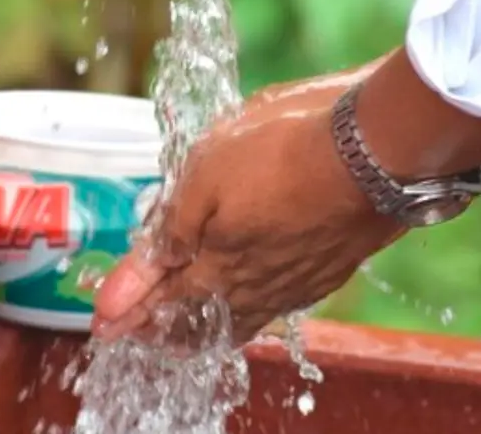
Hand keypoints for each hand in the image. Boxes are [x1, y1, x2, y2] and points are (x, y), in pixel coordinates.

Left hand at [92, 62, 404, 346]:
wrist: (375, 150)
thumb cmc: (285, 149)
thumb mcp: (207, 173)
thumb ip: (170, 230)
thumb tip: (128, 287)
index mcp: (218, 267)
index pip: (162, 300)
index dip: (130, 309)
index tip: (105, 322)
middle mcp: (257, 288)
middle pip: (204, 322)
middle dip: (170, 329)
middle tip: (148, 332)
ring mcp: (298, 282)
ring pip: (246, 317)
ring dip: (214, 322)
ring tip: (199, 323)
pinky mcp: (331, 269)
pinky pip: (283, 301)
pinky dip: (258, 305)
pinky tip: (261, 293)